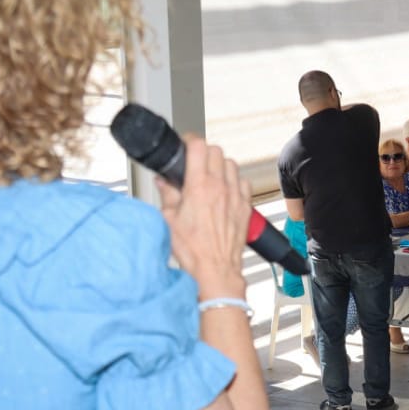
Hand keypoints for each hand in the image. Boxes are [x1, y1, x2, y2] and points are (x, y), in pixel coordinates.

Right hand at [157, 134, 249, 299]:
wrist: (215, 269)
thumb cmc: (193, 250)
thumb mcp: (169, 219)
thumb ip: (167, 195)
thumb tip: (163, 182)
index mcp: (199, 186)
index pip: (199, 146)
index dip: (190, 141)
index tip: (185, 145)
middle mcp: (220, 187)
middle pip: (216, 151)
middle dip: (204, 152)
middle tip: (195, 161)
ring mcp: (235, 196)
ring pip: (232, 164)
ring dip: (220, 165)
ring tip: (210, 175)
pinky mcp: (245, 207)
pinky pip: (244, 182)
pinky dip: (235, 181)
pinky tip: (226, 190)